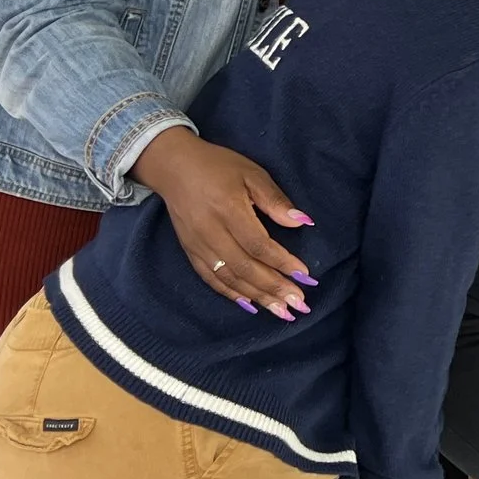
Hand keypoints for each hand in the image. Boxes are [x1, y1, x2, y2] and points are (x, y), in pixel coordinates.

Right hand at [131, 127, 312, 317]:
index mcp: (228, 210)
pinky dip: (232, 294)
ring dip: (257, 297)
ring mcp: (198, 245)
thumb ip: (275, 200)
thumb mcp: (252, 173)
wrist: (173, 168)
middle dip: (274, 288)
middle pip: (245, 268)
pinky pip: (211, 278)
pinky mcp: (190, 252)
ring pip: (229, 278)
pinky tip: (250, 305)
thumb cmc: (218, 166)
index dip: (282, 263)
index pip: (259, 245)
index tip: (305, 277)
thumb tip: (302, 223)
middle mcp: (211, 233)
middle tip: (299, 305)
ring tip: (281, 312)